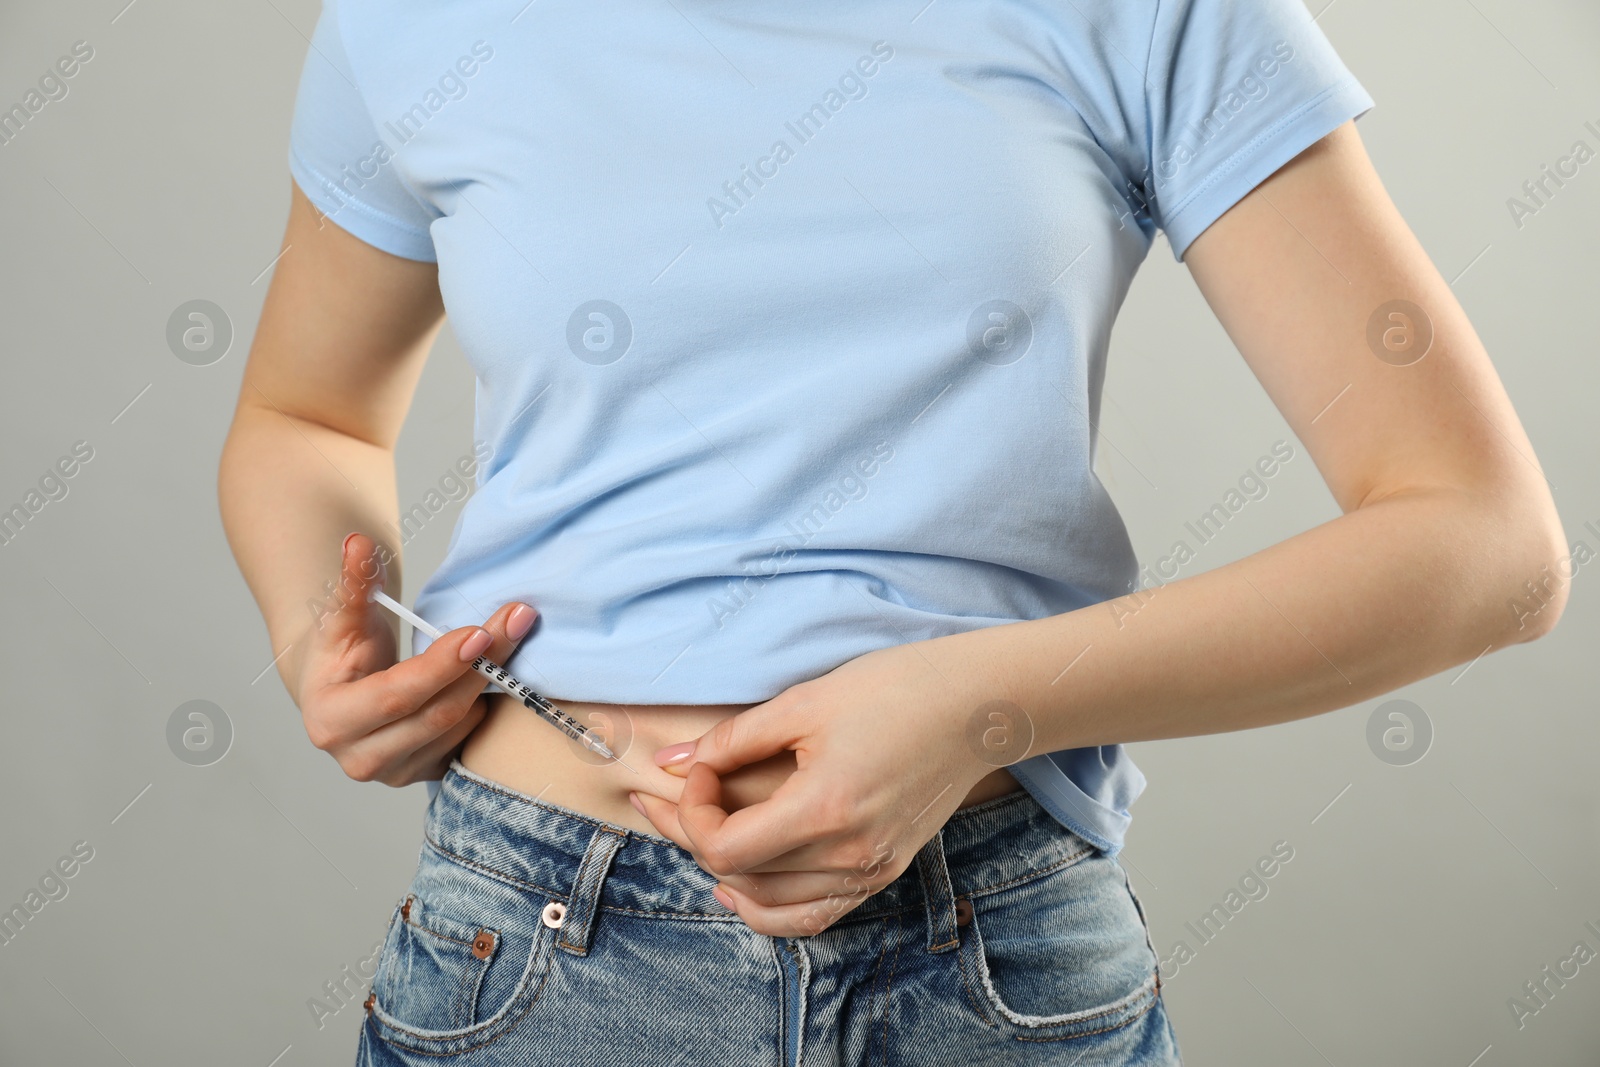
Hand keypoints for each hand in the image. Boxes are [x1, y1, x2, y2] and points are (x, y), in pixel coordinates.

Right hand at [289, 532, 537, 785]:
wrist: (339, 695)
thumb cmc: (339, 655)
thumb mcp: (342, 620)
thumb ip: (355, 585)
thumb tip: (358, 543)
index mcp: (332, 720)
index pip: (397, 695)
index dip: (441, 665)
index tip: (480, 632)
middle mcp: (362, 759)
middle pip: (438, 713)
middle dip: (482, 666)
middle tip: (516, 620)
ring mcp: (396, 774)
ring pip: (459, 727)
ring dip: (491, 683)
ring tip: (511, 637)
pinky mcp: (426, 774)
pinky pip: (468, 742)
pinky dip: (487, 708)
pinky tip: (498, 674)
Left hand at [630, 638, 1005, 936]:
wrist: (975, 707)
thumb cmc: (893, 691)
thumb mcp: (804, 703)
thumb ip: (731, 740)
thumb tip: (668, 762)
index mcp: (825, 809)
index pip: (725, 846)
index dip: (693, 809)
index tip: (701, 765)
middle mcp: (849, 854)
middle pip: (740, 875)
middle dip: (694, 833)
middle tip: (678, 792)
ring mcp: (870, 871)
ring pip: (771, 905)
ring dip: (726, 872)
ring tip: (700, 834)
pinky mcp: (883, 873)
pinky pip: (813, 915)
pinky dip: (770, 909)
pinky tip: (742, 884)